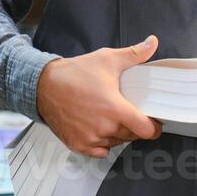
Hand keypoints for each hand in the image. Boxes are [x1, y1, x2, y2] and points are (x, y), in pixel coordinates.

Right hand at [36, 35, 163, 156]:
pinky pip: (100, 152)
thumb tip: (152, 43)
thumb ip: (134, 54)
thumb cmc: (74, 74)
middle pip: (132, 136)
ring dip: (117, 134)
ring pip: (115, 142)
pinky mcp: (78, 145)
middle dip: (133, 126)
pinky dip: (102, 143)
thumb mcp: (107, 59)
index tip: (153, 123)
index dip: (153, 127)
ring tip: (109, 117)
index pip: (145, 129)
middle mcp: (104, 127)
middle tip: (127, 112)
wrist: (43, 85)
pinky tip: (98, 129)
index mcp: (114, 108)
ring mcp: (90, 138)